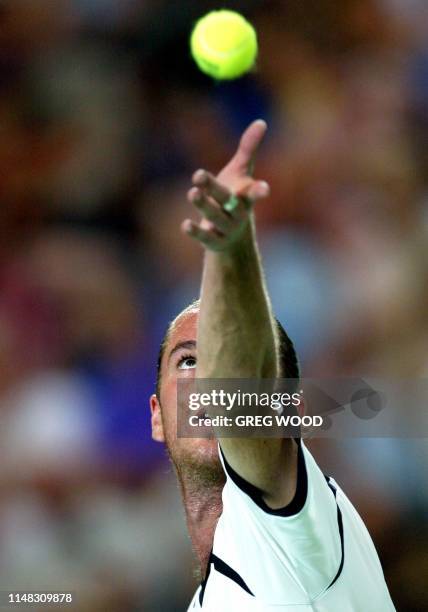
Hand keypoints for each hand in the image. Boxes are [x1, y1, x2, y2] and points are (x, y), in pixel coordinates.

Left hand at [181, 120, 269, 250]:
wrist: (232, 234)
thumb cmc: (235, 196)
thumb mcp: (241, 172)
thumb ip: (248, 149)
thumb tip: (261, 122)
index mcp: (246, 196)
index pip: (255, 193)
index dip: (259, 191)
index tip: (265, 189)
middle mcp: (239, 213)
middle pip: (227, 200)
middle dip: (214, 189)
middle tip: (198, 174)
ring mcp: (227, 228)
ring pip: (215, 217)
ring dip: (203, 205)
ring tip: (192, 193)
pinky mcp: (214, 241)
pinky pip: (205, 238)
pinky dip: (195, 232)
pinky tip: (185, 225)